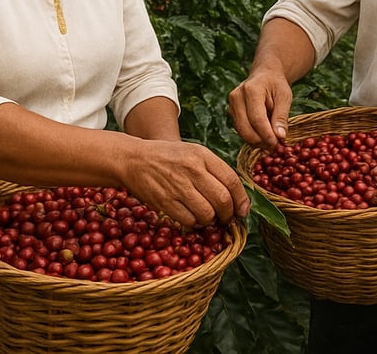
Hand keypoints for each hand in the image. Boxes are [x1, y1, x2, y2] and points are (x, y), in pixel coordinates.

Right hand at [124, 139, 248, 226]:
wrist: (134, 159)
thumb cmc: (168, 157)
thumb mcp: (194, 153)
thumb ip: (214, 170)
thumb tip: (236, 197)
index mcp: (203, 155)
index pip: (232, 180)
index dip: (241, 200)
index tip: (243, 211)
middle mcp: (192, 169)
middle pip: (222, 199)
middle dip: (228, 214)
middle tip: (226, 218)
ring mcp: (178, 186)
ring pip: (207, 213)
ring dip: (211, 220)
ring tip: (207, 217)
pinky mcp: (164, 201)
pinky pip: (188, 220)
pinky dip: (194, 223)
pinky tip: (192, 217)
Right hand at [228, 70, 292, 150]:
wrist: (264, 75)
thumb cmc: (276, 84)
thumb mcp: (284, 97)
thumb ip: (281, 116)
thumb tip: (280, 137)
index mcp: (251, 89)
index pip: (256, 118)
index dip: (266, 135)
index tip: (277, 145)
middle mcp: (236, 97)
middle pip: (245, 127)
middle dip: (260, 141)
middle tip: (275, 148)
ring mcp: (231, 105)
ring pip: (241, 131)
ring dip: (256, 141)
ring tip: (272, 143)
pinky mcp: (231, 112)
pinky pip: (241, 130)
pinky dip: (252, 137)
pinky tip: (264, 138)